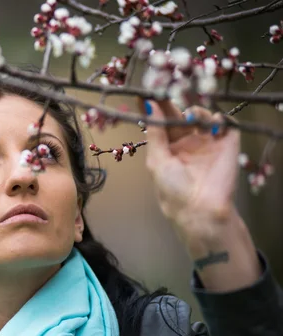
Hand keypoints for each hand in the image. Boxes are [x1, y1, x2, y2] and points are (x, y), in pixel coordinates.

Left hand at [138, 98, 240, 236]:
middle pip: (182, 114)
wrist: (200, 208)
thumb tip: (147, 105)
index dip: (157, 106)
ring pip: (203, 115)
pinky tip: (209, 124)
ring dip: (196, 111)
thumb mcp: (157, 159)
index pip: (163, 121)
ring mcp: (208, 141)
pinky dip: (217, 118)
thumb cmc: (173, 189)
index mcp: (169, 146)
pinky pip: (224, 123)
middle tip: (168, 89)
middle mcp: (188, 141)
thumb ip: (154, 132)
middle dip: (175, 101)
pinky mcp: (227, 142)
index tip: (148, 90)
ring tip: (192, 118)